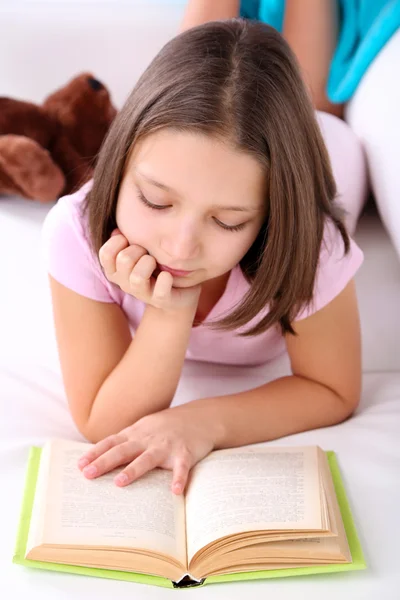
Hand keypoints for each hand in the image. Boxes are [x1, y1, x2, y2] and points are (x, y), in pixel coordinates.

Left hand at [77, 406, 217, 493]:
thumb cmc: (166, 427)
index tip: (79, 466)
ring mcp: (167, 445)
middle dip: (104, 462)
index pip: (111, 443)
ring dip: (133, 470)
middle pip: (123, 450)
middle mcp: (148, 439)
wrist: (200, 417)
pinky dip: (179, 479)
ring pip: (148, 458)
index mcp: (136, 433)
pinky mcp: (186, 453)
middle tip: (88, 474)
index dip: (95, 453)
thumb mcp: (144, 429)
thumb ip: (125, 441)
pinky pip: (182, 467)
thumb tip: (99, 457)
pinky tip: (175, 492)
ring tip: (120, 482)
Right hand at [99, 229, 200, 311]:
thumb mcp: (138, 248)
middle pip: (124, 259)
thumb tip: (118, 231)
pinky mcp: (161, 301)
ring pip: (137, 277)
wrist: (180, 288)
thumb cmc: (155, 262)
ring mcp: (142, 294)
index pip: (106, 254)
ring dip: (149, 263)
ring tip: (156, 262)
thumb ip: (127, 238)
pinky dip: (165, 279)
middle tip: (148, 251)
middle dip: (139, 249)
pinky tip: (168, 275)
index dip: (117, 241)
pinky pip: (160, 291)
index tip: (129, 239)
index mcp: (115, 270)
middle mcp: (125, 284)